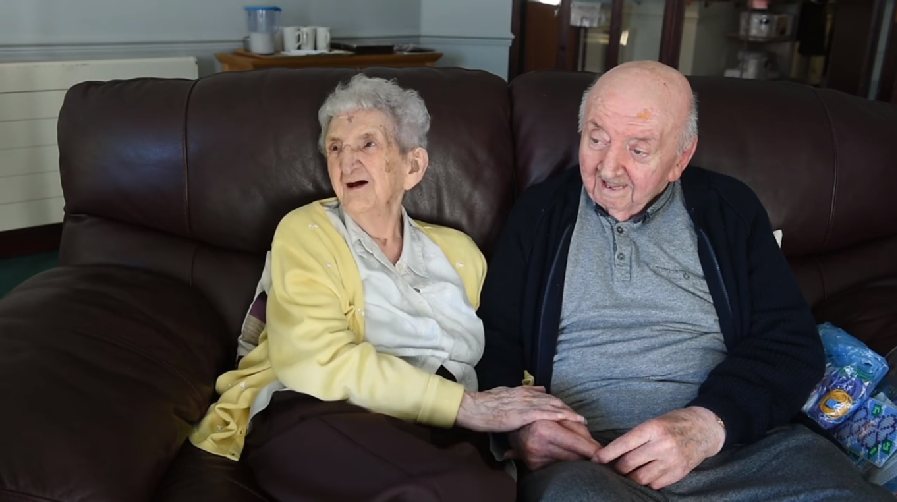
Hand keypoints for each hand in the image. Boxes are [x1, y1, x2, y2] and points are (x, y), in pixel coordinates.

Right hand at [455, 386, 585, 431]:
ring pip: (555, 406)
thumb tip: (536, 389)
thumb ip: (520, 392)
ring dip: (569, 413)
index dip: (557, 404)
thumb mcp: (503, 393)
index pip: (545, 396)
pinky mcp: (526, 414)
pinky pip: (549, 414)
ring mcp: (528, 404)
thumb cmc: (484, 404)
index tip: (567, 410)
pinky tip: (573, 420)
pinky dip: (563, 416)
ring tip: (581, 420)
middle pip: (553, 401)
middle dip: (567, 409)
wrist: (474, 408)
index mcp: (521, 391)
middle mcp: (528, 395)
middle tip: (579, 418)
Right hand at [507, 419, 601, 470]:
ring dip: (575, 458)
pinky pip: (557, 466)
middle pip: (574, 456)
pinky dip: (563, 461)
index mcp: (545, 430)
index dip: (592, 448)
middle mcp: (539, 446)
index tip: (603, 452)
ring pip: (567, 463)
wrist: (513, 425)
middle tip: (592, 450)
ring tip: (574, 449)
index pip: (576, 443)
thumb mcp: (558, 415)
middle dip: (585, 453)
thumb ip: (578, 427)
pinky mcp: (533, 466)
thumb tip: (596, 444)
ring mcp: (535, 458)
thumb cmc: (539, 416)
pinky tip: (562, 453)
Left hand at [593, 407, 724, 489]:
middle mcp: (662, 445)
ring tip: (627, 473)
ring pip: (640, 478)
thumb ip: (636, 437)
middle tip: (611, 468)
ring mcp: (671, 461)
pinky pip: (654, 484)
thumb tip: (612, 453)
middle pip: (629, 463)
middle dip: (616, 468)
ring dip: (630, 477)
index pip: (623, 444)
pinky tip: (644, 475)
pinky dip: (646, 482)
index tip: (595, 460)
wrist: (704, 429)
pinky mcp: (678, 473)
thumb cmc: (674, 423)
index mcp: (653, 428)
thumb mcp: (654, 422)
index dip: (607, 454)